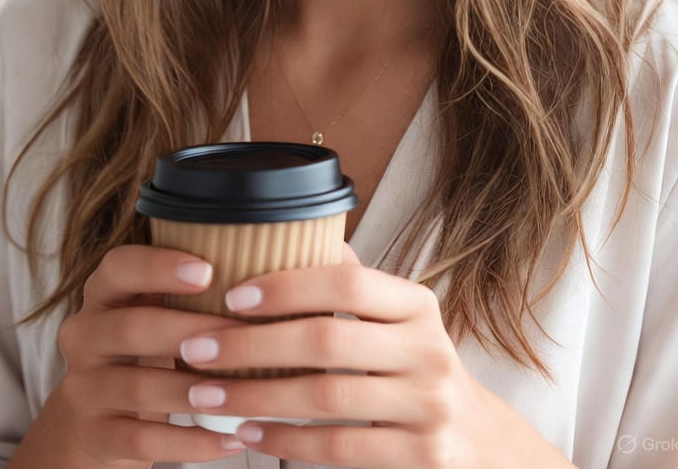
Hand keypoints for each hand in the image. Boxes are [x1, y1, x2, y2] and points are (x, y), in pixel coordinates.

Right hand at [54, 244, 249, 464]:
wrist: (96, 417)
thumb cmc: (149, 348)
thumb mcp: (156, 310)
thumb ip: (190, 290)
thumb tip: (265, 273)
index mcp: (102, 293)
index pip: (119, 267)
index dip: (159, 267)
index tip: (208, 272)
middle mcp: (84, 336)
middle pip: (133, 328)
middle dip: (193, 331)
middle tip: (244, 334)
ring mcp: (84, 388)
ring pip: (140, 388)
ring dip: (197, 390)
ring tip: (245, 391)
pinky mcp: (95, 436)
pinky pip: (144, 441)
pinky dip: (193, 442)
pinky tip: (233, 439)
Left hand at [179, 242, 575, 467]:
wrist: (481, 444)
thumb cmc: (415, 369)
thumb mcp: (399, 321)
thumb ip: (354, 286)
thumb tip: (291, 231)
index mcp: (416, 305)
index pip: (348, 284)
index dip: (287, 286)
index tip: (232, 295)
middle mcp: (428, 350)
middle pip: (327, 341)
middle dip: (251, 345)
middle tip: (196, 347)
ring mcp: (429, 406)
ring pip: (326, 398)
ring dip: (254, 396)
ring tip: (206, 394)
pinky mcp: (424, 456)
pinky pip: (339, 448)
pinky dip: (286, 440)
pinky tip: (249, 432)